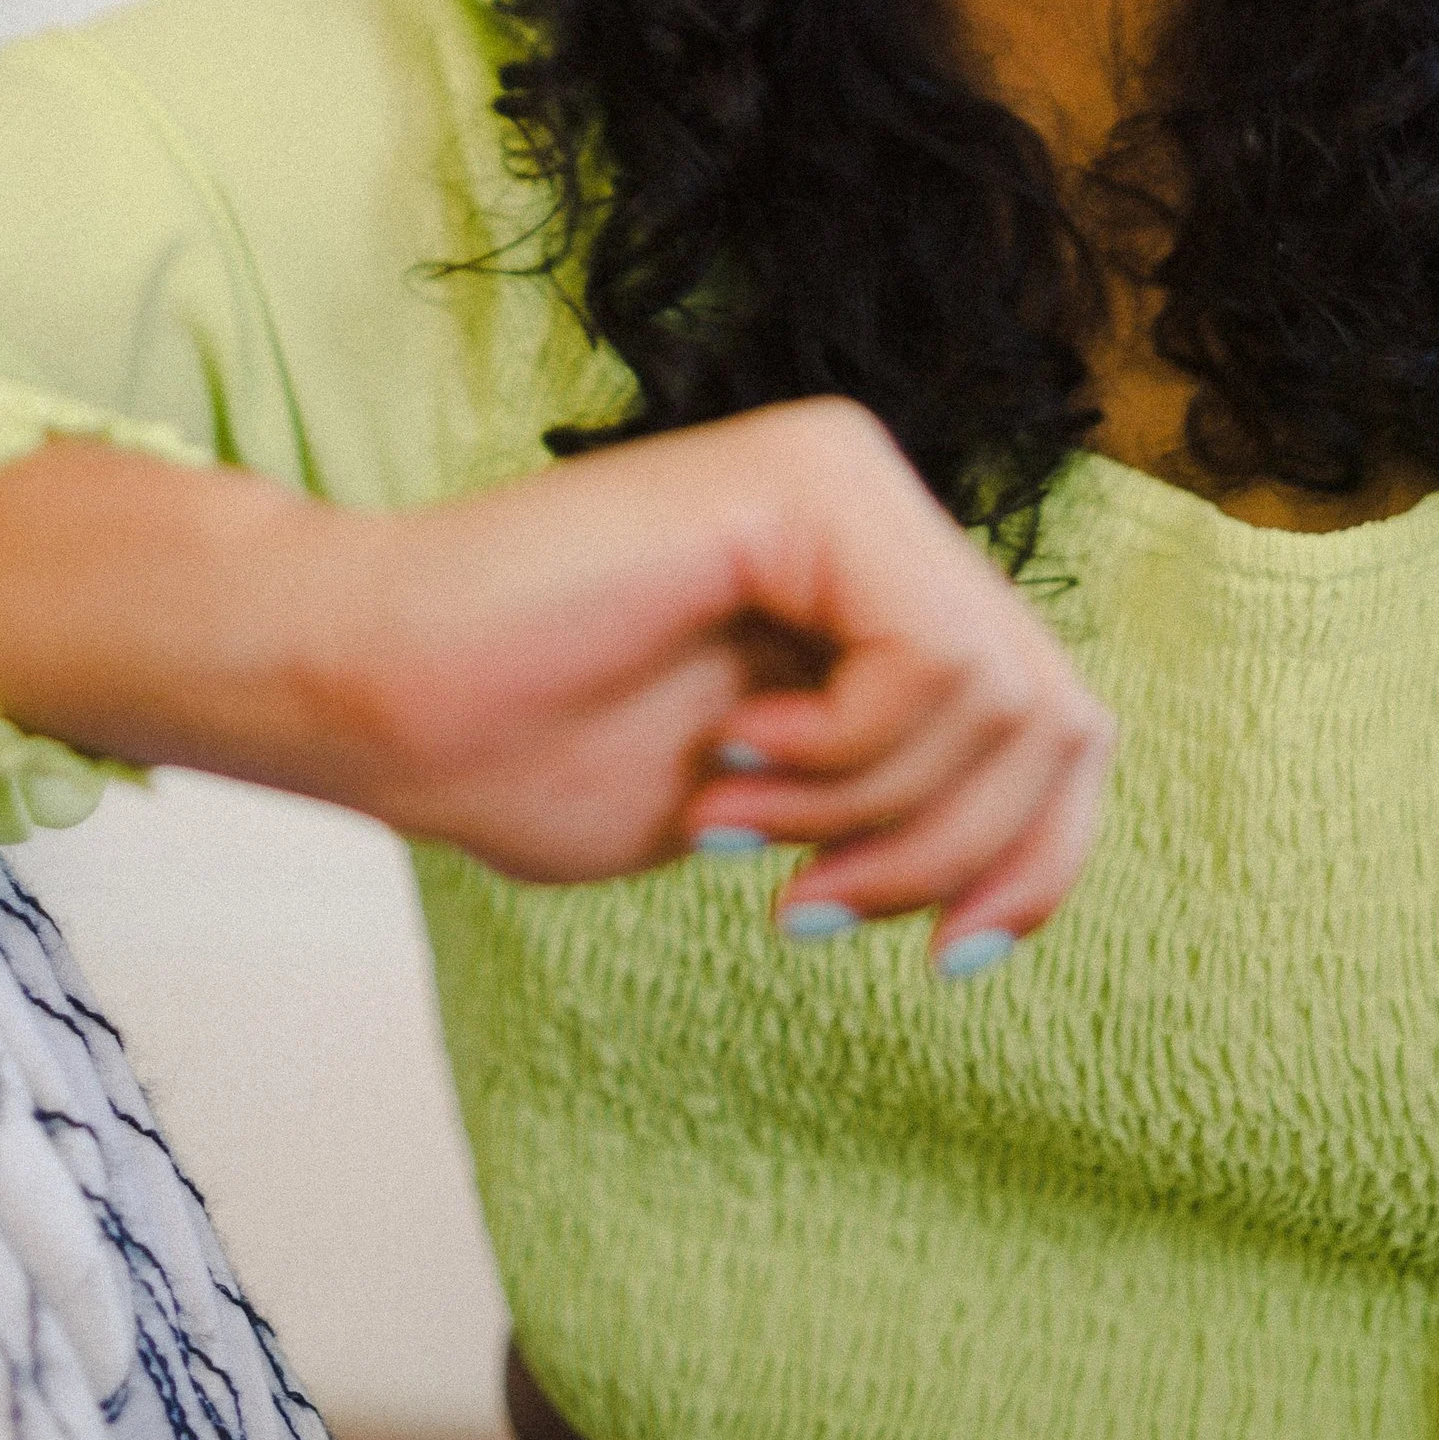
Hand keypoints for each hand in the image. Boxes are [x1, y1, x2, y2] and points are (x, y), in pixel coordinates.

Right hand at [0, 404, 1115, 962]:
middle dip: (955, 858)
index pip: (1061, 726)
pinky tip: (733, 756)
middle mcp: (882, 501)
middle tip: (811, 913)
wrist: (376, 692)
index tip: (949, 963)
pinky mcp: (810, 483)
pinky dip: (849, 761)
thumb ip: (898, 790)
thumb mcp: (773, 807)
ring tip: (739, 823)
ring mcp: (852, 476)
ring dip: (876, 819)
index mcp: (877, 571)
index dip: (1037, 863)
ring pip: (1010, 704)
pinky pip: (933, 664)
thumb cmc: (527, 747)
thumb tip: (1035, 848)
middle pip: (1062, 722)